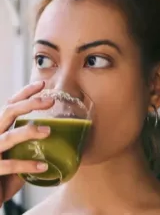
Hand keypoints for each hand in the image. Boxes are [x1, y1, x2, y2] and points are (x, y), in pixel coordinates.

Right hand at [0, 81, 53, 205]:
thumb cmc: (5, 174)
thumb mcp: (17, 153)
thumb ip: (30, 143)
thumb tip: (56, 133)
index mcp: (0, 128)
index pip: (10, 105)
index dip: (24, 93)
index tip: (41, 84)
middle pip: (7, 112)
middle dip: (29, 104)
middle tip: (50, 101)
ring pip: (8, 137)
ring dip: (29, 132)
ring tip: (48, 131)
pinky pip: (9, 166)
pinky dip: (28, 165)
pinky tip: (44, 166)